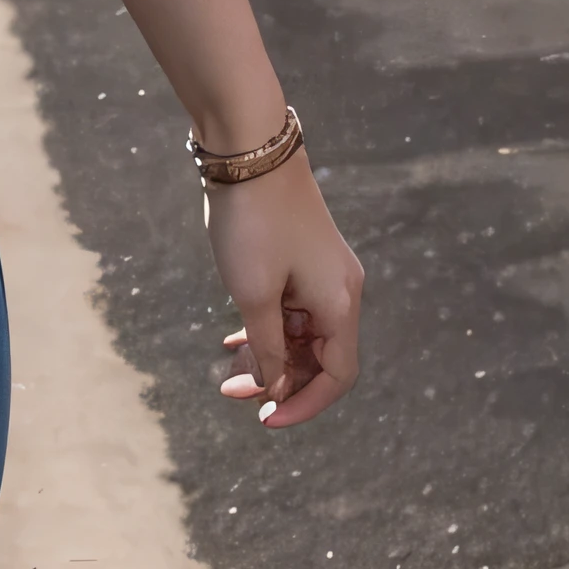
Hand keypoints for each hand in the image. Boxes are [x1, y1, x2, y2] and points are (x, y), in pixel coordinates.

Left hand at [206, 148, 362, 430]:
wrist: (250, 151)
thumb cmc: (252, 224)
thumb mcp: (253, 296)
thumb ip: (268, 347)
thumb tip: (274, 384)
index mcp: (340, 303)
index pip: (338, 376)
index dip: (304, 403)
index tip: (264, 417)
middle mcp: (342, 291)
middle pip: (319, 357)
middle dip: (277, 379)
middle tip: (229, 391)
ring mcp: (324, 273)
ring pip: (302, 334)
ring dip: (268, 354)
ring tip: (227, 366)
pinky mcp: (305, 259)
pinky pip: (293, 309)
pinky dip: (267, 327)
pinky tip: (234, 338)